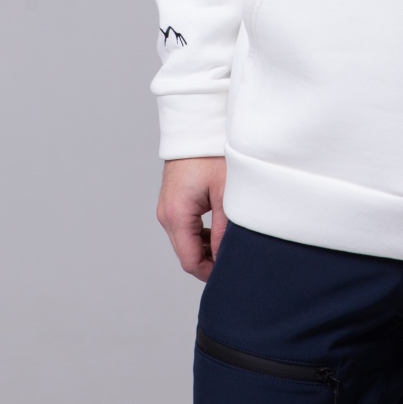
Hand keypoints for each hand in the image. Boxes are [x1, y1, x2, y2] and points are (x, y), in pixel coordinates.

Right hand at [156, 156, 227, 281]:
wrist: (196, 128)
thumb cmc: (212, 154)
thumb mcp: (225, 194)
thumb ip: (225, 230)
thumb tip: (226, 259)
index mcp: (177, 215)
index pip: (190, 261)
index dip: (211, 273)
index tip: (231, 275)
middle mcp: (166, 215)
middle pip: (186, 253)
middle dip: (210, 261)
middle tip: (236, 260)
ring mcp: (166, 209)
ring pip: (185, 242)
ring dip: (206, 248)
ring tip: (231, 244)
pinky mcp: (172, 203)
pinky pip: (184, 229)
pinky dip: (200, 235)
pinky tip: (219, 231)